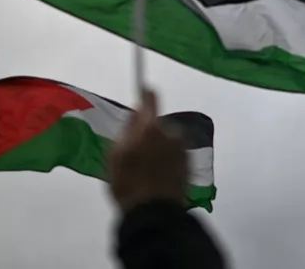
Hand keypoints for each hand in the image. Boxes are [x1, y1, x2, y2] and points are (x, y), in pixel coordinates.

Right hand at [107, 89, 187, 213]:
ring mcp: (182, 147)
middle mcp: (170, 132)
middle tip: (135, 153)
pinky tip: (157, 175)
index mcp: (150, 128)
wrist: (154, 212)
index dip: (145, 95)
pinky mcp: (189, 162)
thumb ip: (126, 130)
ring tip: (146, 169)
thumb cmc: (129, 184)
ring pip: (166, 139)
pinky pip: (175, 153)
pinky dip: (167, 158)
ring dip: (158, 146)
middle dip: (148, 132)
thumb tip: (136, 114)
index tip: (143, 91)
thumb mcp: (115, 156)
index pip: (150, 99)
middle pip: (157, 124)